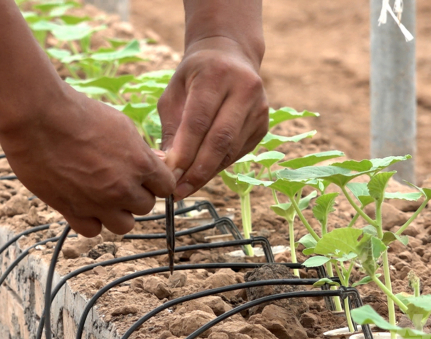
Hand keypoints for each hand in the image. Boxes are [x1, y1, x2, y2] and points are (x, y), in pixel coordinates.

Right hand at [0, 86, 175, 236]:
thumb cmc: (79, 113)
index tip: (145, 177)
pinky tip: (83, 203)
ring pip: (124, 225)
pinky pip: (93, 231)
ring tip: (102, 195)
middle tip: (118, 179)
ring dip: (117, 212)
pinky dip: (91, 221)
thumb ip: (140, 150)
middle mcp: (123, 188)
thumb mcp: (121, 124)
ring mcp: (98, 203)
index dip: (156, 182)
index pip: (166, 187)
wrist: (37, 118)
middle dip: (135, 195)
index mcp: (141, 164)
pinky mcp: (72, 211)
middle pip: (145, 207)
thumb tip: (156, 164)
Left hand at [158, 36, 268, 200]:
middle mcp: (244, 88)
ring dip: (207, 173)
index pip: (199, 121)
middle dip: (197, 170)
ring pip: (231, 150)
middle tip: (178, 191)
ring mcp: (259, 107)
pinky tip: (202, 174)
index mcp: (216, 75)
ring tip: (186, 187)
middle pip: (220, 139)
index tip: (168, 176)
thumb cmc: (195, 75)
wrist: (230, 55)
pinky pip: (238, 152)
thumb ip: (172, 128)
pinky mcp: (263, 123)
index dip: (184, 152)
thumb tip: (166, 167)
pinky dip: (218, 166)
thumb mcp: (175, 92)